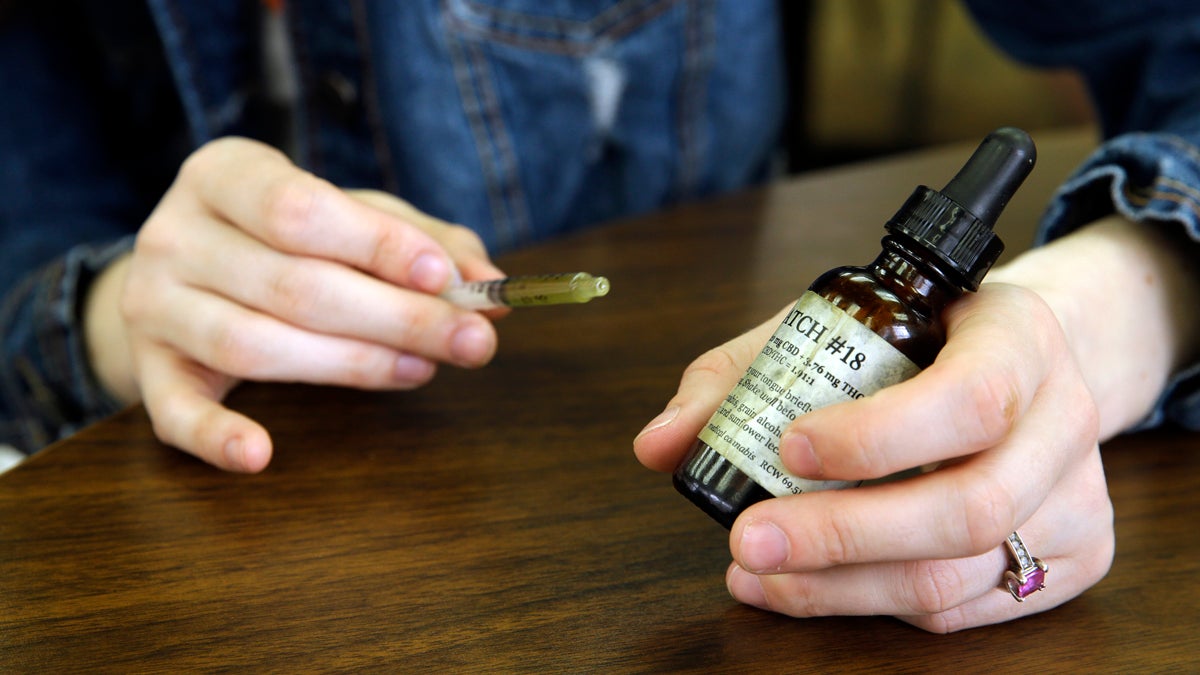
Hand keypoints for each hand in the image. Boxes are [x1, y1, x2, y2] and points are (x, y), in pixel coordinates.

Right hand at [84, 137, 504, 471]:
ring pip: (252, 345)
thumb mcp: (352, 217)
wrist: (182, 274)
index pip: (301, 209)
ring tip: (420, 371)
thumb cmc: (286, 239)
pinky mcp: (149, 371)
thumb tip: (490, 282)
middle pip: (292, 285)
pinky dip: (215, 437)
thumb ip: (423, 243)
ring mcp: (153, 305)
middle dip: (395, 317)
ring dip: (349, 365)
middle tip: (470, 341)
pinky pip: (174, 412)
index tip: (446, 278)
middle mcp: (174, 234)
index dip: (377, 246)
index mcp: (225, 174)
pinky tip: (260, 454)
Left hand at [635, 216, 1199, 631]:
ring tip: (759, 574)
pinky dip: (878, 605)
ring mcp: (1077, 498)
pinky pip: (970, 609)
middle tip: (746, 541)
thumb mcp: (838, 326)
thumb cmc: (924, 339)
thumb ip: (742, 375)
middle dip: (842, 536)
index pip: (969, 397)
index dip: (878, 436)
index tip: (789, 448)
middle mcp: (1063, 421)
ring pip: (961, 575)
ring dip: (843, 588)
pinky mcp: (1075, 558)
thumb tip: (659, 442)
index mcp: (1017, 340)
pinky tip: (815, 588)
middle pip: (967, 507)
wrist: (1029, 363)